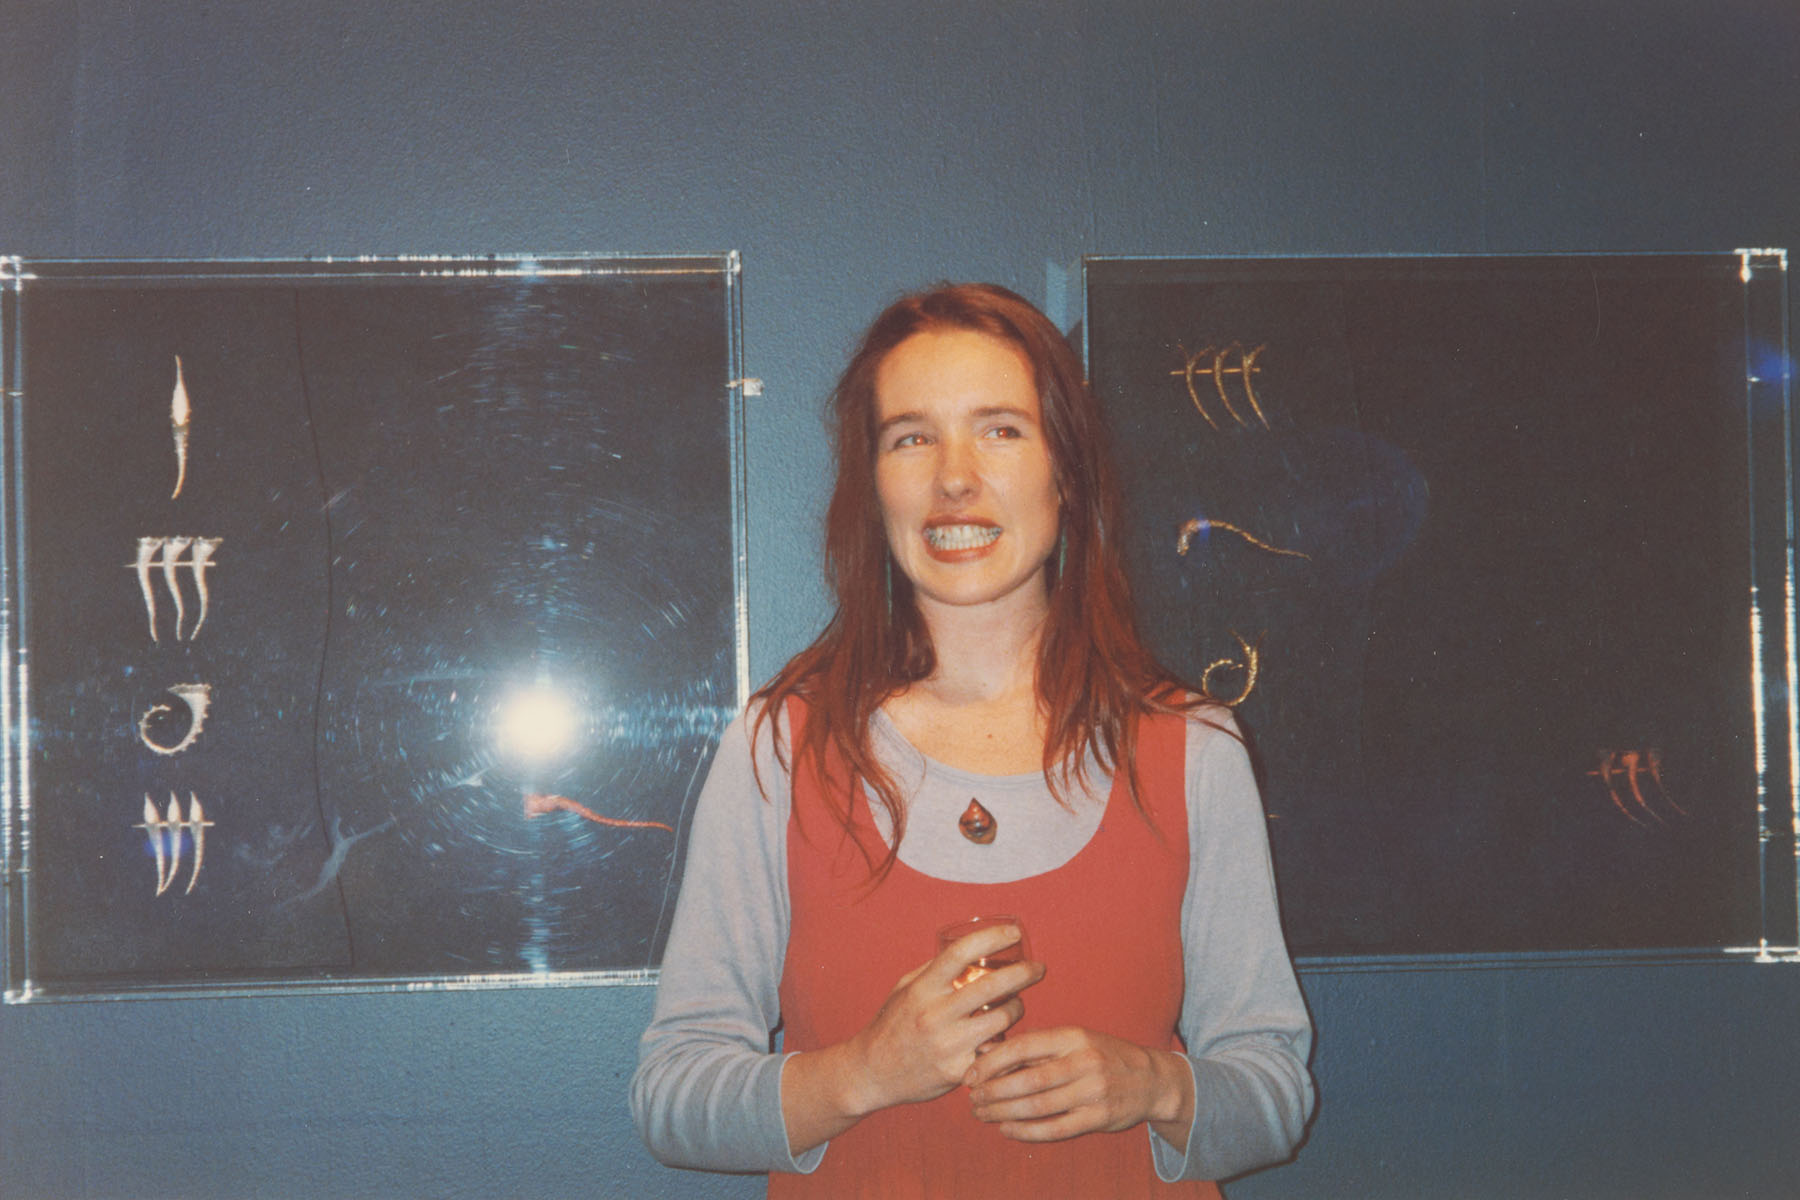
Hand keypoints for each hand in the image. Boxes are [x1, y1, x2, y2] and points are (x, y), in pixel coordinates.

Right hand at [844, 922, 1042, 1114]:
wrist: (871, 1073)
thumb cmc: (891, 1025)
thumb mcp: (905, 989)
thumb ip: (935, 971)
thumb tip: (970, 951)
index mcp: (922, 988)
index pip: (961, 952)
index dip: (991, 937)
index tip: (1013, 932)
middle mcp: (935, 1014)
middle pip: (992, 985)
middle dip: (1024, 972)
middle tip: (1038, 968)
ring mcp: (948, 1044)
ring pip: (1002, 1018)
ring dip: (1017, 1008)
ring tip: (1017, 1005)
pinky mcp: (958, 1071)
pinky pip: (995, 1051)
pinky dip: (1004, 1042)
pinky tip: (1003, 1038)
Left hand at [963, 1027, 1193, 1146]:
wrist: (1151, 1080)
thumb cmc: (1101, 1056)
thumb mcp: (1073, 1040)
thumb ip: (1035, 1046)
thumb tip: (986, 1050)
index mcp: (1072, 1036)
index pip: (1023, 1046)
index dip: (991, 1062)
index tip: (970, 1074)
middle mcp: (1083, 1062)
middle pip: (1027, 1080)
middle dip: (992, 1092)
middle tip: (972, 1098)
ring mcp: (1093, 1092)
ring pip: (1038, 1106)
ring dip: (1003, 1113)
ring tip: (982, 1114)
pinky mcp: (1098, 1119)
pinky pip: (1055, 1129)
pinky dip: (1026, 1132)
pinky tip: (1006, 1130)